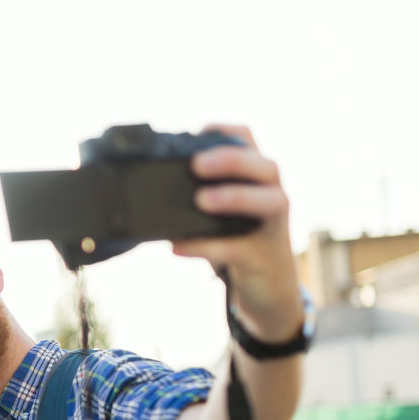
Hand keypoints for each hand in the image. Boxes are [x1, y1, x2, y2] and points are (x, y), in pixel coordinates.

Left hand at [171, 125, 302, 341]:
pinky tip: (178, 247)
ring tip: (201, 201)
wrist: (266, 287)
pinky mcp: (262, 256)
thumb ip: (195, 196)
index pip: (250, 141)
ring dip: (233, 197)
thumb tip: (145, 190)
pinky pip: (237, 248)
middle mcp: (272, 194)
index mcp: (256, 177)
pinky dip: (206, 246)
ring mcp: (273, 225)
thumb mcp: (218, 213)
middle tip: (197, 165)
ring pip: (268, 202)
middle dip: (231, 161)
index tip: (198, 133)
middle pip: (266, 165)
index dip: (226, 131)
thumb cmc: (235, 240)